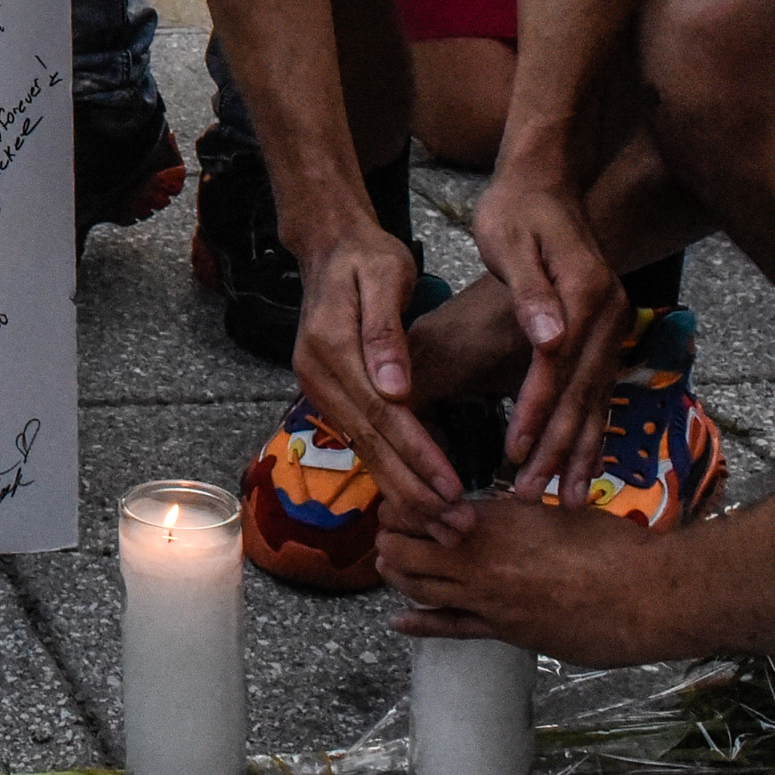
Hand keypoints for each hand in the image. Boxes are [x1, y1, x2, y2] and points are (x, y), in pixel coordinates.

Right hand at [290, 213, 462, 520]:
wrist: (330, 246)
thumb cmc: (366, 255)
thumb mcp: (383, 275)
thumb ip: (385, 330)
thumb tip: (396, 388)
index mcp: (331, 347)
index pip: (384, 414)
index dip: (420, 455)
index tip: (455, 489)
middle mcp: (317, 375)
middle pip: (372, 444)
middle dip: (416, 491)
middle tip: (457, 528)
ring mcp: (319, 388)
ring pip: (366, 451)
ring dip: (406, 493)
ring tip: (447, 527)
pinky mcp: (330, 394)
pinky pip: (363, 441)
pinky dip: (392, 473)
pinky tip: (420, 499)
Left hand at [377, 492, 679, 665]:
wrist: (647, 596)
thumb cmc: (612, 547)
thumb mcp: (557, 511)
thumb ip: (520, 512)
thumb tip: (501, 509)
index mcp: (495, 518)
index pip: (422, 508)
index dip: (402, 507)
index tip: (400, 505)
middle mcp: (482, 557)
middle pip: (405, 549)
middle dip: (391, 540)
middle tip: (391, 535)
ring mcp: (490, 598)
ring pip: (418, 587)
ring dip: (399, 575)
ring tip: (391, 565)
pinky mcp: (506, 632)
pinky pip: (450, 628)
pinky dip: (420, 624)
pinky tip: (398, 622)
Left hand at [470, 172, 631, 505]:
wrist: (546, 179)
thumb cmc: (516, 208)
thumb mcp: (510, 239)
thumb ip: (529, 291)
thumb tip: (551, 340)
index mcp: (582, 293)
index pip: (557, 366)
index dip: (536, 412)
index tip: (514, 452)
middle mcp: (607, 313)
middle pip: (583, 392)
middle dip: (557, 448)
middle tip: (534, 496)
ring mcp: (613, 323)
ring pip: (597, 398)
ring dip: (579, 450)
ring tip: (563, 500)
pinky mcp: (606, 331)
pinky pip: (601, 390)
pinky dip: (592, 430)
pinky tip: (583, 465)